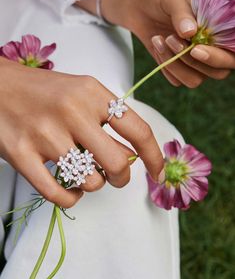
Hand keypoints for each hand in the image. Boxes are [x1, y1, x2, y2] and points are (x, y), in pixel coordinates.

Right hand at [0, 57, 162, 207]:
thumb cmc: (45, 91)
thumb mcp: (83, 91)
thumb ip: (108, 118)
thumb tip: (133, 154)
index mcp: (92, 93)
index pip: (138, 129)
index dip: (154, 156)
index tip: (158, 173)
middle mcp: (71, 112)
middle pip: (118, 163)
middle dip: (123, 177)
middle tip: (116, 175)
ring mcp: (44, 134)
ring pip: (90, 181)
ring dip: (94, 184)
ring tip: (84, 171)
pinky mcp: (21, 154)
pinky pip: (58, 193)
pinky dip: (72, 198)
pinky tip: (72, 190)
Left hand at [101, 0, 234, 87]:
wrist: (138, 3)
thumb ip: (182, 13)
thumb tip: (190, 33)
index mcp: (219, 30)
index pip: (232, 55)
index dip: (219, 58)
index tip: (195, 50)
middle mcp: (210, 49)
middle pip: (217, 73)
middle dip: (192, 61)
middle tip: (172, 39)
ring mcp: (193, 62)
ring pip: (193, 80)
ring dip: (175, 64)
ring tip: (162, 39)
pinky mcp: (175, 68)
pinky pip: (175, 80)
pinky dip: (164, 66)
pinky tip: (156, 44)